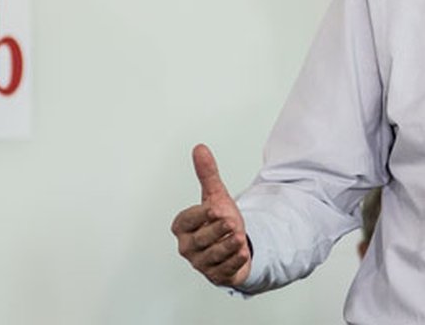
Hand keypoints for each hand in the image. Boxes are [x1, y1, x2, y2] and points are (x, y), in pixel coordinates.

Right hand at [171, 144, 251, 286]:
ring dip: (228, 247)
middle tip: (231, 223)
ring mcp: (200, 263)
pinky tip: (243, 254)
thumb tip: (200, 148)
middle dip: (218, 230)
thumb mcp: (215, 195)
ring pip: (214, 255)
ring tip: (239, 239)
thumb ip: (207, 174)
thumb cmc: (220, 219)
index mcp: (182, 226)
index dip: (202, 215)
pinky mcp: (214, 275)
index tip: (215, 209)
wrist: (234, 243)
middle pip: (201, 239)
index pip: (188, 220)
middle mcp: (187, 246)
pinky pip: (224, 270)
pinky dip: (235, 262)